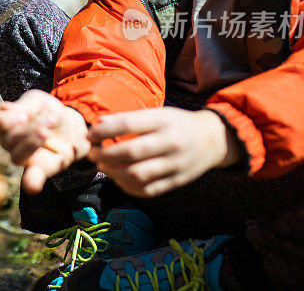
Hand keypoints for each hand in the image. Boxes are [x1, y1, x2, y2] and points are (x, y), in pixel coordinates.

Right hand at [0, 90, 90, 193]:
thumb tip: (3, 108)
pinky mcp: (39, 170)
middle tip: (51, 118)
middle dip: (30, 128)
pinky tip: (32, 184)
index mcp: (5, 122)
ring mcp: (22, 157)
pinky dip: (30, 183)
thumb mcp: (39, 101)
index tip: (23, 115)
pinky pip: (30, 180)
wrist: (71, 126)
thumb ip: (24, 105)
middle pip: (8, 139)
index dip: (2, 120)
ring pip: (16, 157)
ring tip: (48, 133)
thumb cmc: (48, 111)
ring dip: (32, 144)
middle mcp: (8, 142)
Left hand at [87, 107, 242, 197]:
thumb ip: (128, 118)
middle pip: (132, 152)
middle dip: (106, 155)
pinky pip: (148, 190)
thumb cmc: (176, 124)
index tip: (90, 136)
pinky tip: (118, 179)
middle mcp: (171, 143)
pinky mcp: (177, 181)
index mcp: (163, 121)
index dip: (104, 131)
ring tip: (103, 167)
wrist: (213, 139)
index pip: (128, 125)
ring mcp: (175, 164)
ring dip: (114, 173)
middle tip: (93, 154)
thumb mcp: (157, 114)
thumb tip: (99, 122)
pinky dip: (128, 187)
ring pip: (138, 175)